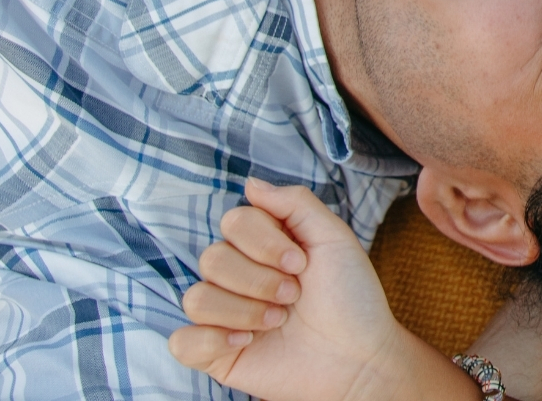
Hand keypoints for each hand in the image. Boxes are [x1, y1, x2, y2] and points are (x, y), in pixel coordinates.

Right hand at [169, 180, 463, 400]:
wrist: (360, 358)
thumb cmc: (352, 298)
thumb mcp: (334, 238)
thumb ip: (295, 203)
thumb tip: (250, 183)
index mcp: (263, 245)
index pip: (233, 222)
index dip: (264, 242)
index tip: (301, 263)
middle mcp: (238, 276)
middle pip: (212, 258)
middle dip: (260, 280)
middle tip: (293, 296)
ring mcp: (224, 315)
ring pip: (196, 298)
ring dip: (244, 311)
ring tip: (279, 321)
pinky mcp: (215, 353)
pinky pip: (181, 341)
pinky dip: (212, 340)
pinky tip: (247, 342)